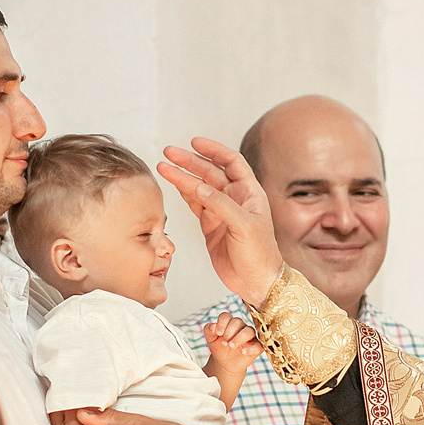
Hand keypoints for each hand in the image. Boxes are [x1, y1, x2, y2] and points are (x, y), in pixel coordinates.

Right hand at [157, 138, 284, 304]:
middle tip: (170, 153)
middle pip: (210, 172)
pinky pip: (194, 204)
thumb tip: (200, 187)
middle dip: (190, 162)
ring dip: (182, 177)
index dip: (214, 150)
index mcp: (250, 193)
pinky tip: (173, 184)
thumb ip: (222, 205)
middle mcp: (235, 199)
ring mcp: (221, 212)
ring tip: (163, 167)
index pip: (231, 162)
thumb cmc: (260, 255)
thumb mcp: (244, 226)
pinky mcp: (210, 225)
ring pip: (198, 188)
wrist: (256, 282)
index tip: (195, 142)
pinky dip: (183, 193)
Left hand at [203, 312, 260, 391]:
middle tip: (224, 342)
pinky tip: (243, 352)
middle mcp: (240, 326)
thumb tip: (213, 326)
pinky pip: (258, 345)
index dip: (222, 323)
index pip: (226, 316)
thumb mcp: (210, 339)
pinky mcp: (256, 346)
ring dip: (240, 338)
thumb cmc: (219, 347)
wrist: (224, 363)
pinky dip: (252, 348)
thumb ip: (209, 330)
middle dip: (230, 331)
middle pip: (238, 322)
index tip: (218, 333)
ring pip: (249, 331)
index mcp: (228, 322)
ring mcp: (249, 336)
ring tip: (232, 346)